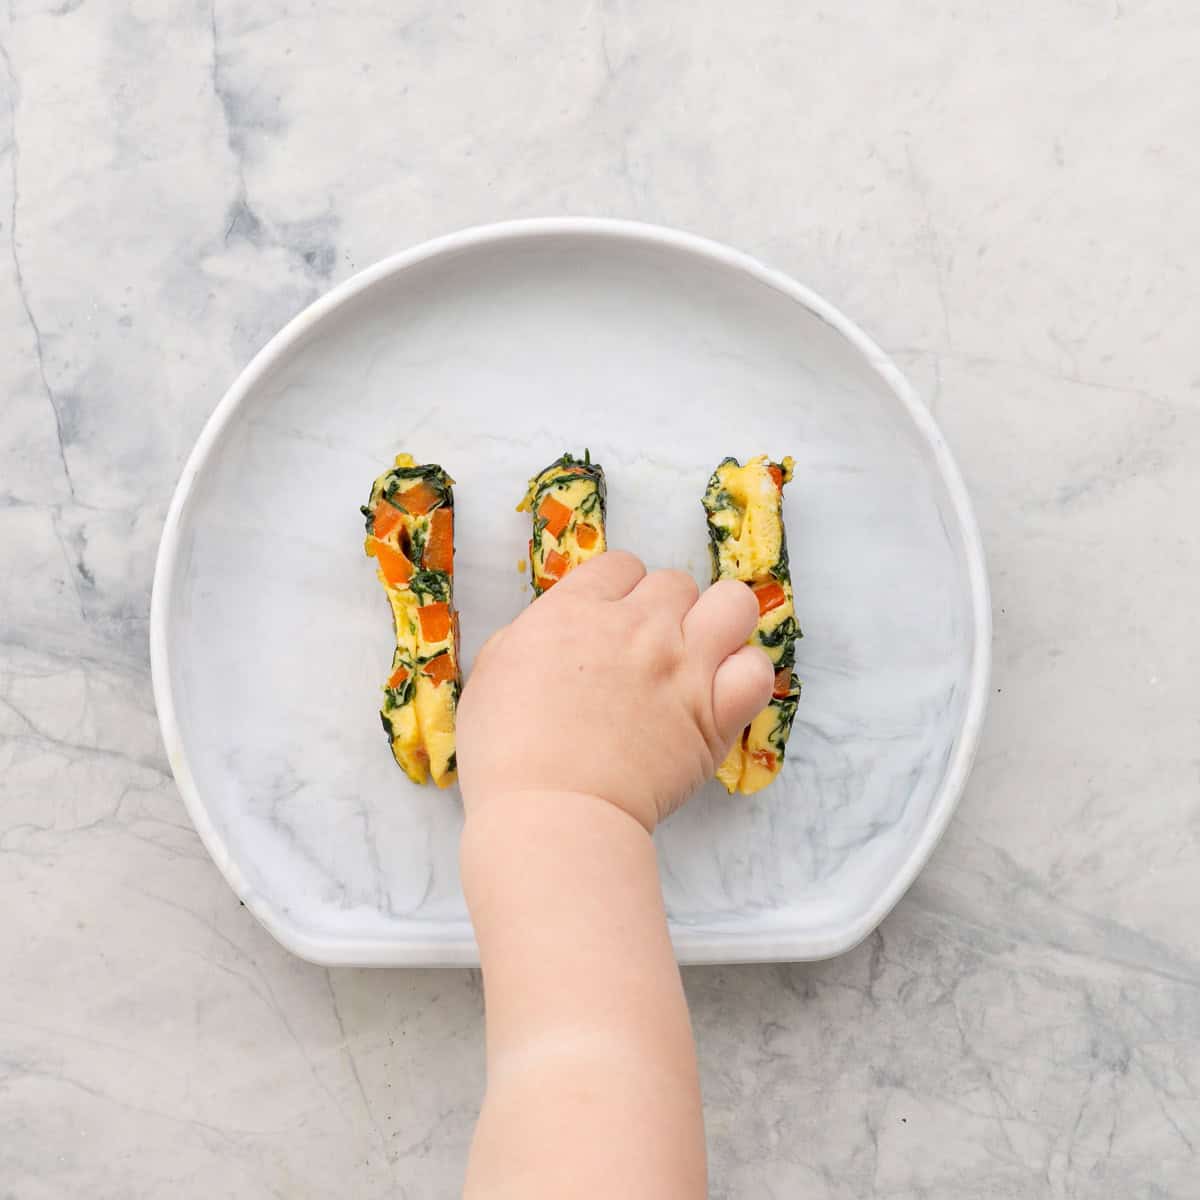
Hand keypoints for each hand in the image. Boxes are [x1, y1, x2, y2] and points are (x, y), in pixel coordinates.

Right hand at [456, 550, 773, 830]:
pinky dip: (745, 677)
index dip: (619, 592)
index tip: (611, 624)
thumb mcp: (490, 675)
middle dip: (665, 611)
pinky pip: (757, 669)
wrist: (551, 812)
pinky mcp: (715, 714)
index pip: (622, 566)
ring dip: (719, 626)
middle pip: (676, 583)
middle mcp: (637, 626)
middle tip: (649, 652)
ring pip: (734, 605)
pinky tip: (722, 696)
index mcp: (577, 610)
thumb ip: (524, 638)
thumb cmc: (504, 754)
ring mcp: (682, 666)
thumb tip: (548, 634)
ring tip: (700, 659)